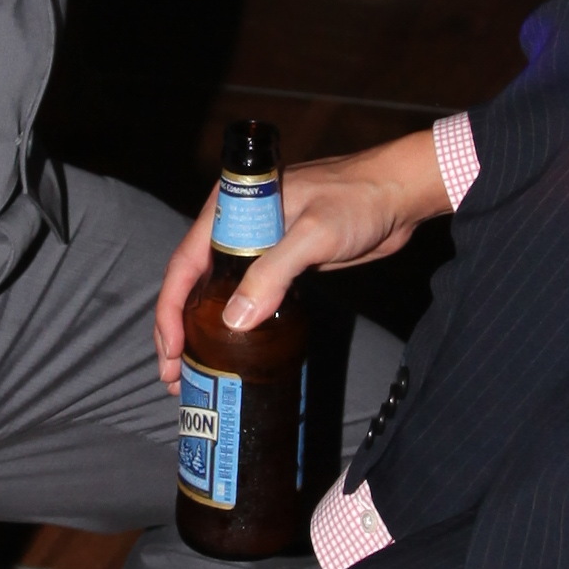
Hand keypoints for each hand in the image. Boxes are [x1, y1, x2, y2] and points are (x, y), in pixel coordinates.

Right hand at [153, 135, 444, 390]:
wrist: (399, 195)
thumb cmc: (357, 200)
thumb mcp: (312, 234)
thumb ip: (272, 273)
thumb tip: (234, 321)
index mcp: (230, 208)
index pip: (185, 263)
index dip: (170, 309)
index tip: (169, 348)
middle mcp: (236, 227)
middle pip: (193, 283)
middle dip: (178, 328)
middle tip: (172, 373)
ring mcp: (258, 246)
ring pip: (216, 294)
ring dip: (201, 332)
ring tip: (190, 372)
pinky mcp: (281, 263)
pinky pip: (246, 297)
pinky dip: (232, 325)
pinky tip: (228, 351)